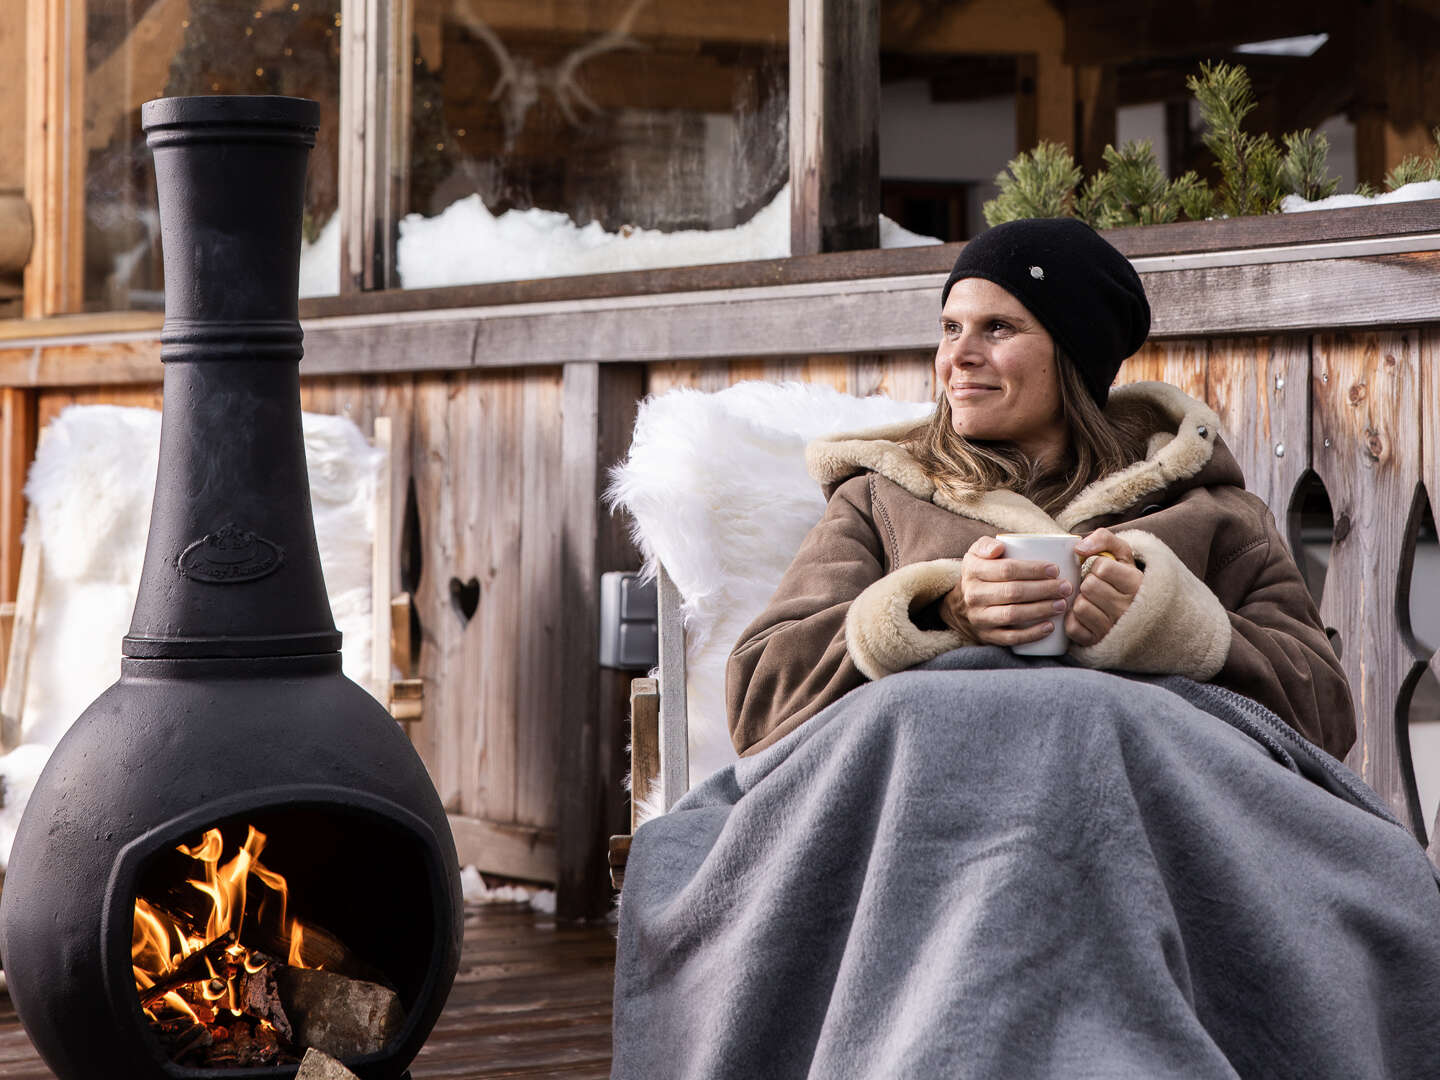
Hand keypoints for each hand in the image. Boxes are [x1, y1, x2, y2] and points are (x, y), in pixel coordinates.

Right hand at [938, 535, 1074, 646]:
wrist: (961, 606)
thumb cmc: (982, 574)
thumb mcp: (977, 554)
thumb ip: (987, 544)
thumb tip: (1000, 547)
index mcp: (972, 570)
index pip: (1006, 569)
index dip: (1033, 569)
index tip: (1055, 569)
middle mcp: (973, 595)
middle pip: (1013, 592)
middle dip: (1044, 589)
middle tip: (1065, 588)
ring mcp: (979, 617)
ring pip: (1012, 614)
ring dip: (1041, 610)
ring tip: (1061, 605)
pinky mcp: (986, 636)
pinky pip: (1010, 637)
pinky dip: (1032, 634)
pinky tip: (1050, 627)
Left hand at [1065, 529, 1143, 645]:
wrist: (1138, 613)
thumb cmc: (1123, 578)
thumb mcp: (1121, 553)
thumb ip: (1103, 539)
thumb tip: (1079, 548)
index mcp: (1136, 584)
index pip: (1102, 568)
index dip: (1096, 565)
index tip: (1102, 570)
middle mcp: (1128, 609)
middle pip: (1089, 586)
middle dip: (1087, 582)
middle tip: (1095, 585)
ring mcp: (1113, 628)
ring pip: (1080, 606)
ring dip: (1080, 600)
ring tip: (1091, 600)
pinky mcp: (1097, 642)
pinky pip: (1072, 627)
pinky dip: (1073, 619)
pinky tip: (1085, 615)